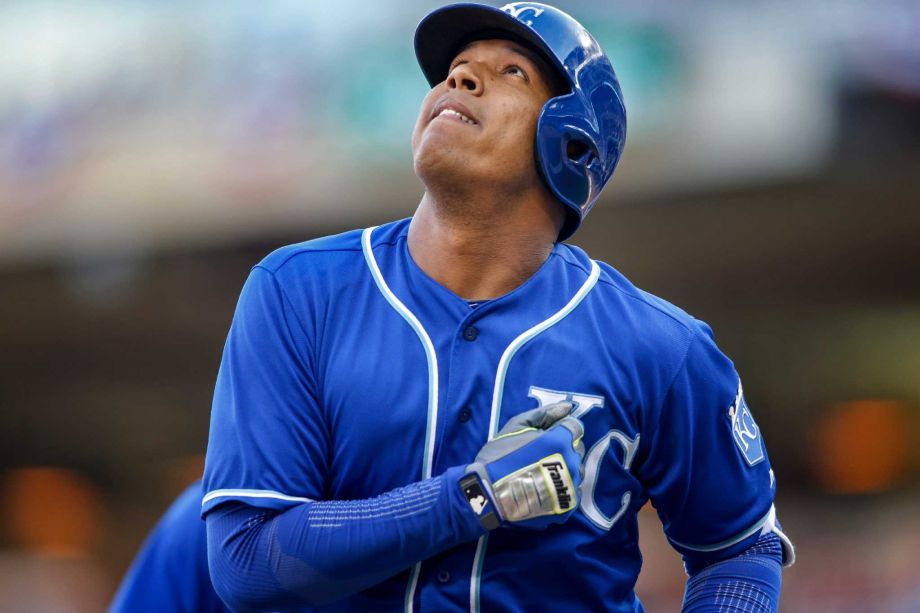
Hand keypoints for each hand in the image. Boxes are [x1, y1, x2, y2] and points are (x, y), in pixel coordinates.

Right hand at [462, 401, 584, 529]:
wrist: (488, 495)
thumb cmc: (499, 456)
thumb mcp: (516, 426)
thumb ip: (544, 414)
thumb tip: (567, 407)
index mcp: (560, 441)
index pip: (575, 427)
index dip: (561, 429)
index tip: (546, 436)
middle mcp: (571, 463)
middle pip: (578, 449)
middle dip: (564, 448)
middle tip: (542, 455)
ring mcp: (571, 487)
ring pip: (578, 471)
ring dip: (566, 468)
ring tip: (542, 473)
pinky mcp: (568, 506)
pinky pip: (573, 492)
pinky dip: (563, 488)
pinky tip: (544, 488)